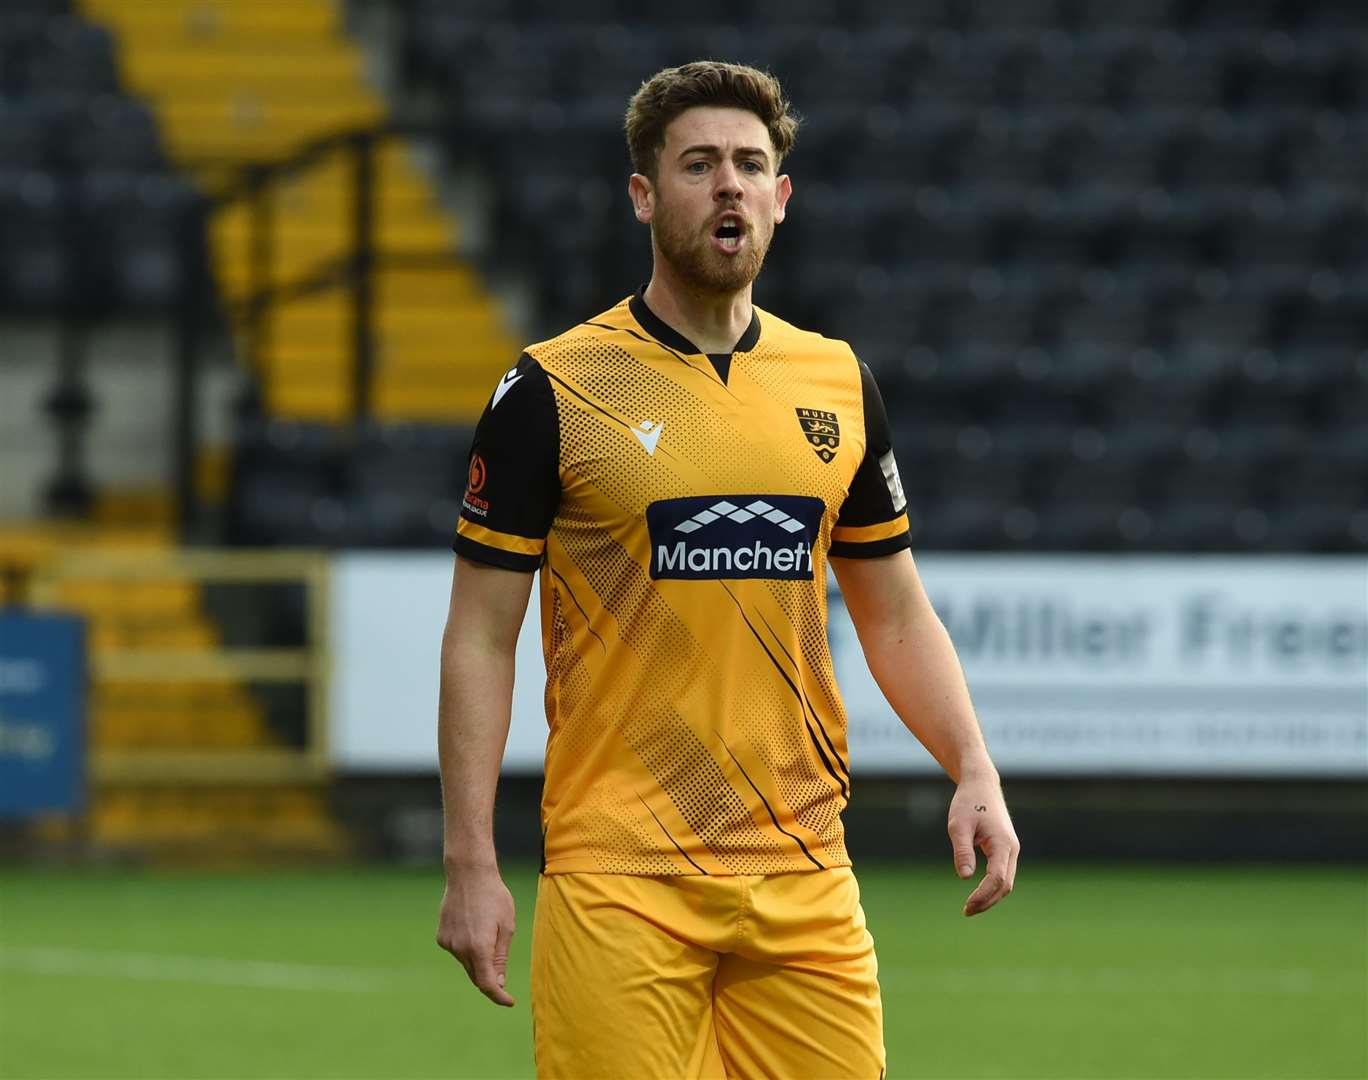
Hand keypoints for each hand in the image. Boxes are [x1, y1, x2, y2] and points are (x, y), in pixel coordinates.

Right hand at [436, 865, 516, 1005]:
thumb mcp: (506, 925)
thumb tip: (498, 981)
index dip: (498, 996)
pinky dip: (468, 948)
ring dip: (478, 959)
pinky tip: (473, 926)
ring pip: (467, 963)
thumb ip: (501, 956)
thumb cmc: (494, 896)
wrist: (468, 874)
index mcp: (479, 947)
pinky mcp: (441, 937)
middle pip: (476, 976)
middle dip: (490, 979)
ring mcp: (448, 944)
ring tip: (487, 932)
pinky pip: (458, 951)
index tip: (509, 1001)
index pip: (487, 984)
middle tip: (502, 973)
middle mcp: (460, 949)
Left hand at [948, 773, 1019, 916]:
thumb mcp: (959, 825)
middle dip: (987, 901)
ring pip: (1006, 881)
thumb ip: (963, 850)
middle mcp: (1012, 849)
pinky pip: (1002, 873)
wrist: (981, 784)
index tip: (967, 906)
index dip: (983, 895)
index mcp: (1003, 844)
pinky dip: (992, 886)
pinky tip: (977, 893)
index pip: (997, 878)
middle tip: (966, 911)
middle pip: (1005, 885)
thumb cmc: (968, 802)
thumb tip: (965, 877)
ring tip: (970, 907)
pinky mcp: (1005, 849)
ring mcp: (1011, 849)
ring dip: (991, 896)